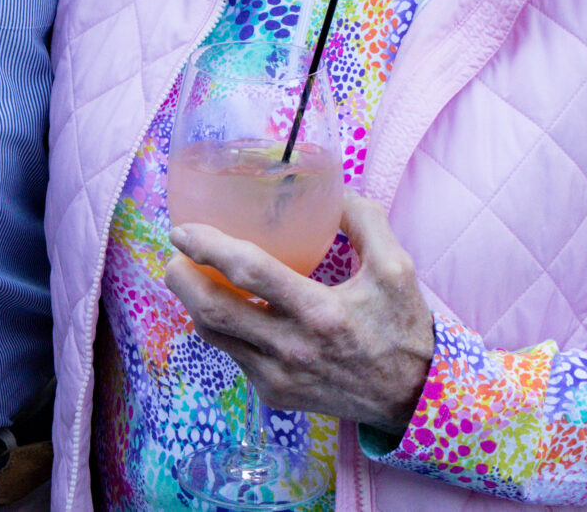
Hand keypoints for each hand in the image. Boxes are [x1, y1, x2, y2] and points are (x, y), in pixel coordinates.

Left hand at [163, 193, 435, 433]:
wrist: (412, 398)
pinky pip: (232, 354)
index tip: (182, 229)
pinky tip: (224, 305)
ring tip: (188, 273)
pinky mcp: (273, 394)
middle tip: (174, 252)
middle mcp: (292, 348)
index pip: (249, 274)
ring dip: (193, 302)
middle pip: (213, 311)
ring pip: (213, 336)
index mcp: (321, 313)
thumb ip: (364, 220)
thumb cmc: (402, 329)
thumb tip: (331, 188)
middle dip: (181, 278)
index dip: (209, 248)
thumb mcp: (396, 269)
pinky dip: (220, 327)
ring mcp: (278, 376)